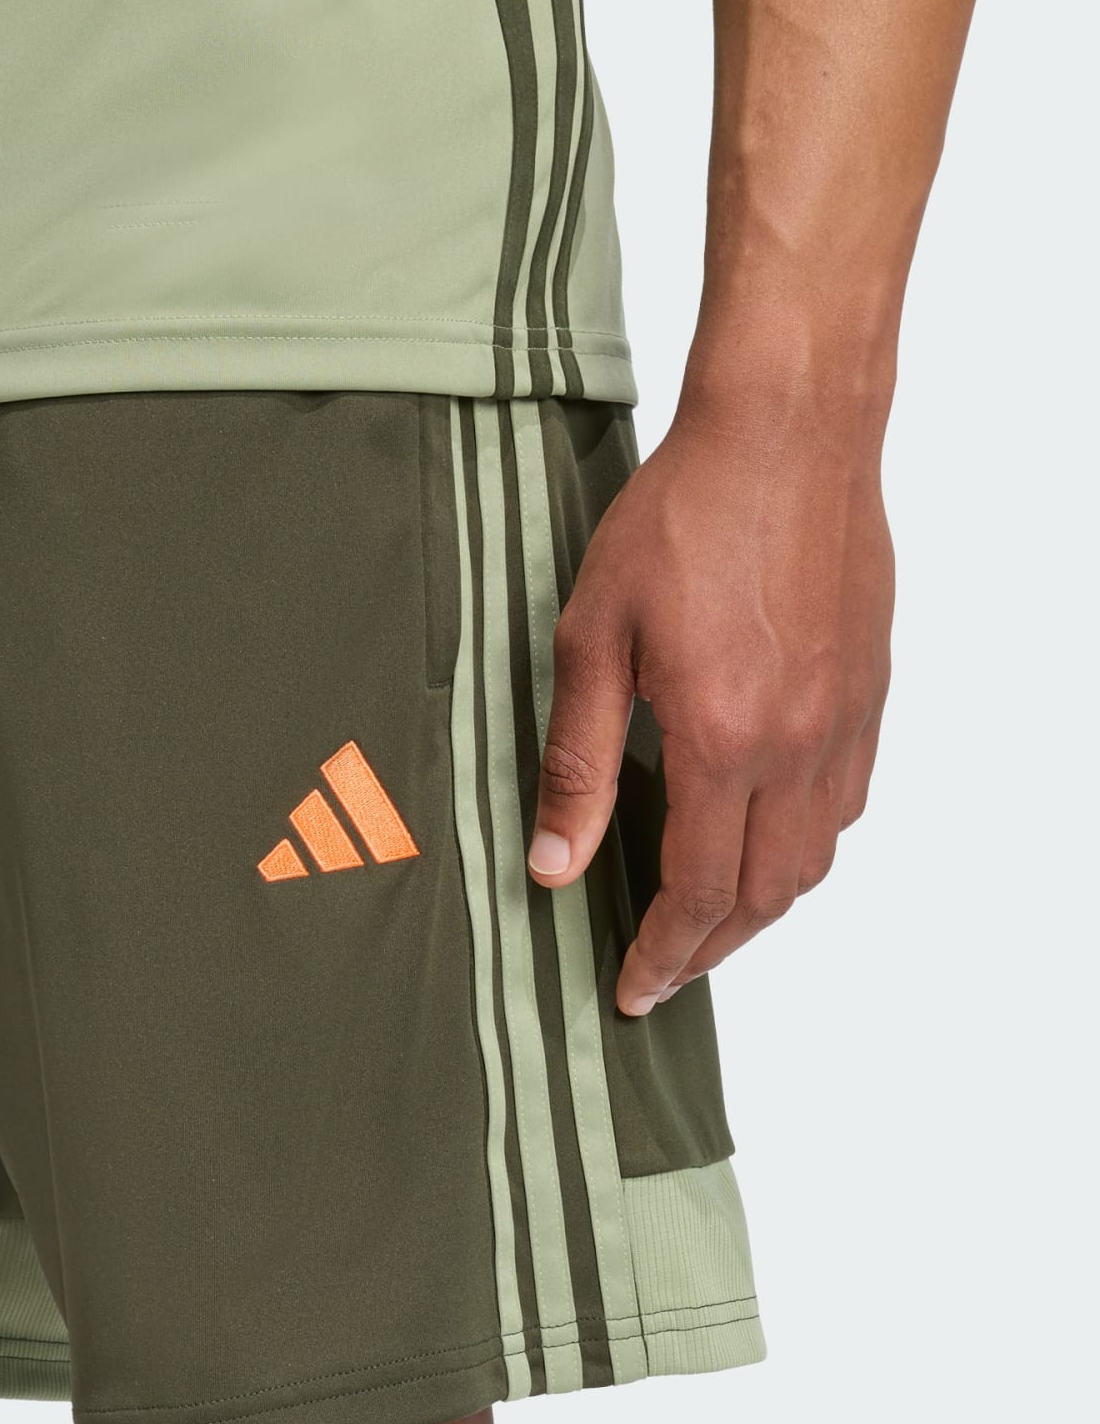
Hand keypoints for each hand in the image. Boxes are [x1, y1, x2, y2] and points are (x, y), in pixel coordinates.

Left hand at [526, 402, 892, 1014]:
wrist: (784, 435)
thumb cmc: (680, 521)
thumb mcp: (591, 639)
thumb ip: (577, 761)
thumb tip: (554, 864)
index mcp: (723, 742)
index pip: (696, 891)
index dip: (663, 953)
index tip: (633, 989)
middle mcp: (797, 746)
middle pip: (764, 894)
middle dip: (710, 949)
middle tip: (663, 971)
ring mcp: (844, 720)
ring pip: (816, 858)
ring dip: (762, 906)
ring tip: (707, 920)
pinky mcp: (870, 691)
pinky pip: (848, 802)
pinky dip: (807, 847)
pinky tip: (767, 839)